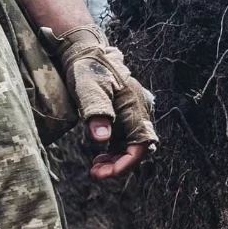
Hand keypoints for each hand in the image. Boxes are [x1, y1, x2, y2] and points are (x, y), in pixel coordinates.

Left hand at [54, 27, 154, 182]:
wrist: (86, 54)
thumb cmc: (88, 70)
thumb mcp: (90, 89)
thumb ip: (97, 113)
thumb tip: (102, 139)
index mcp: (134, 108)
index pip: (141, 144)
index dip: (126, 163)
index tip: (106, 173)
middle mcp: (137, 113)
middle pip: (139, 149)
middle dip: (120, 165)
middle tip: (95, 173)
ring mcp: (131, 115)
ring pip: (131, 147)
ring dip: (116, 161)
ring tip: (95, 168)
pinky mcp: (122, 117)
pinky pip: (124, 141)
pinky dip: (114, 152)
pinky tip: (98, 157)